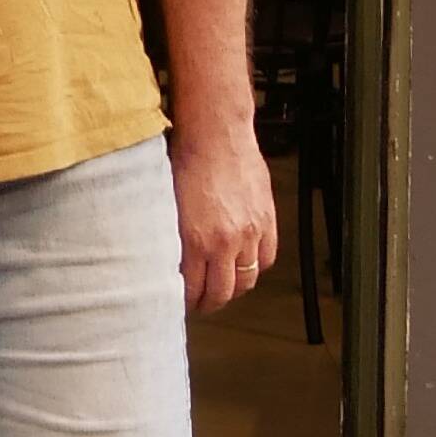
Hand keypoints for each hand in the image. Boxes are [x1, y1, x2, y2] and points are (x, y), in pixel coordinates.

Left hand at [171, 118, 278, 315]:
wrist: (217, 134)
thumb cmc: (186, 162)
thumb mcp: (168, 207)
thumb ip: (173, 241)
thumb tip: (169, 265)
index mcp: (195, 240)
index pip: (192, 289)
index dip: (186, 301)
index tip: (180, 302)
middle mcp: (225, 241)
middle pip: (223, 293)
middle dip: (210, 302)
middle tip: (202, 302)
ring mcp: (250, 232)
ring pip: (247, 279)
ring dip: (234, 288)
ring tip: (223, 285)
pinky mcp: (267, 219)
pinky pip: (267, 257)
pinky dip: (257, 265)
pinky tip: (244, 262)